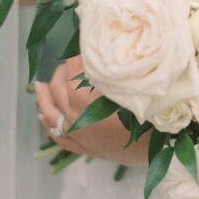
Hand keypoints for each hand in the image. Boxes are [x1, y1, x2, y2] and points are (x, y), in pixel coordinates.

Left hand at [34, 54, 148, 164]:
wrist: (158, 149)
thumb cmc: (149, 115)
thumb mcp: (129, 87)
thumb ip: (109, 72)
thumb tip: (97, 55)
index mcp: (86, 101)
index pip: (72, 72)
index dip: (76, 58)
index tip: (84, 49)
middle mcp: (76, 118)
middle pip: (59, 89)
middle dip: (62, 72)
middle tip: (71, 62)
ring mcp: (77, 135)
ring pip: (51, 113)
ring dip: (44, 96)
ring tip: (40, 85)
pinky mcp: (82, 148)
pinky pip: (57, 135)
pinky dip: (47, 123)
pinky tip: (43, 115)